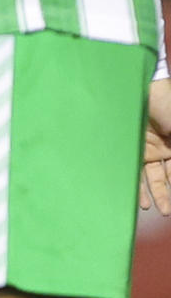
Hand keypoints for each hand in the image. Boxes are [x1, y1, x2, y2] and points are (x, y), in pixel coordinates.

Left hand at [142, 77, 170, 213]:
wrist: (141, 85)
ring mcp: (148, 147)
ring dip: (153, 193)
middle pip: (167, 177)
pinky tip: (138, 199)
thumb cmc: (167, 103)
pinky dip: (136, 184)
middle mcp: (165, 148)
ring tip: (151, 208)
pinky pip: (133, 167)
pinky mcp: (130, 145)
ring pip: (152, 176)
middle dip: (166, 195)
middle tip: (166, 212)